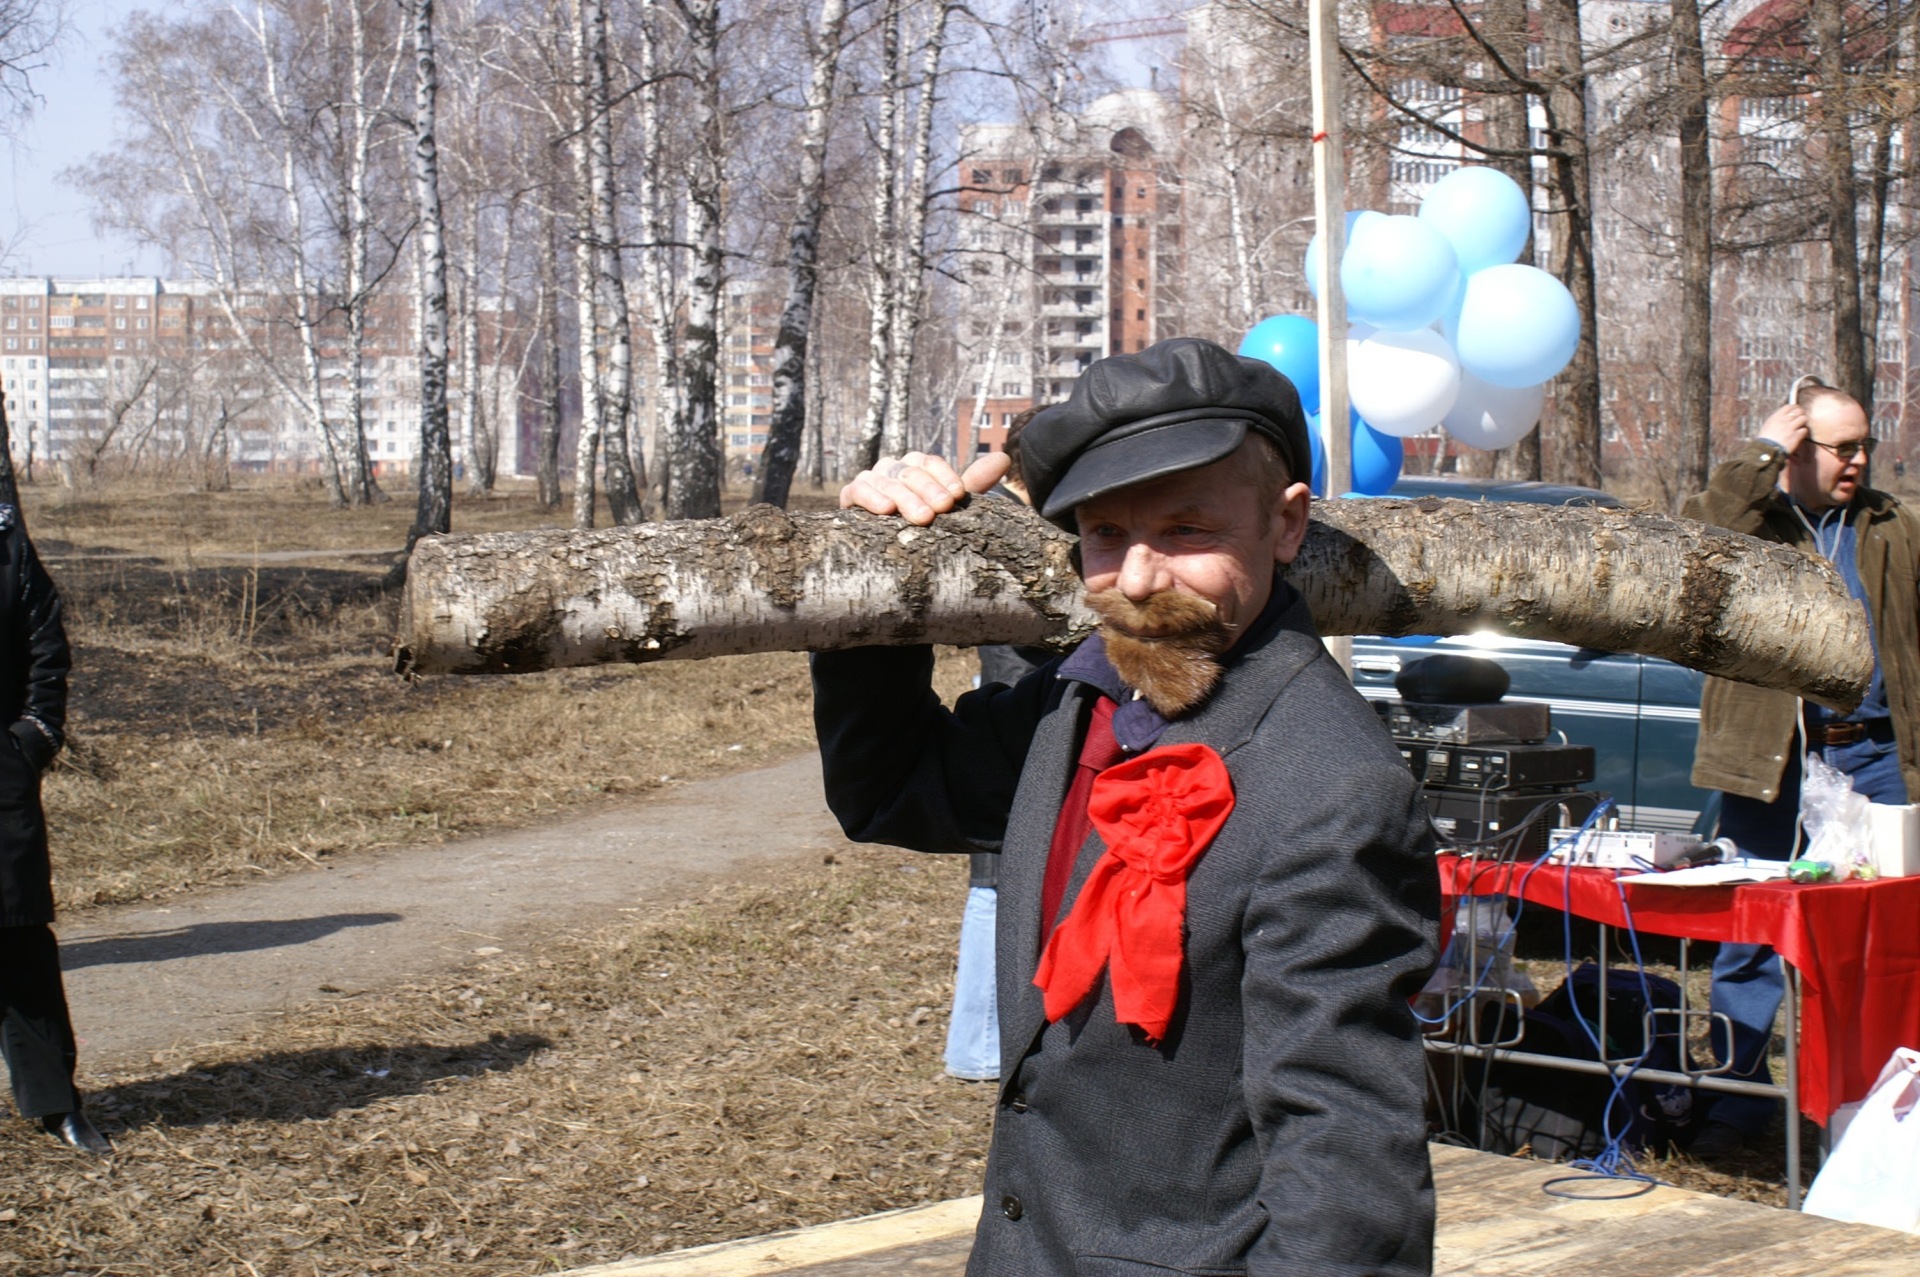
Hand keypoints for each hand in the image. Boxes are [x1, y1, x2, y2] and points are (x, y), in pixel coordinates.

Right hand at [840, 450, 1011, 525]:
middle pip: (910, 471)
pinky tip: (885, 510)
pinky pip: (857, 490)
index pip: (929, 462)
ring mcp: (872, 479)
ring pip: (886, 480)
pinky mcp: (852, 496)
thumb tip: (1004, 459)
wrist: (893, 548)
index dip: (944, 476)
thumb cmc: (927, 522)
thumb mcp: (950, 504)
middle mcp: (893, 468)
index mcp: (916, 465)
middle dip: (928, 491)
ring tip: (921, 517)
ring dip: (904, 498)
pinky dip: (870, 497)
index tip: (958, 496)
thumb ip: (974, 482)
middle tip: (942, 510)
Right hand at [1757, 402, 1810, 457]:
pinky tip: (1799, 435)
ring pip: (1804, 418)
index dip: (1794, 407)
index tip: (1795, 410)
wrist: (1766, 451)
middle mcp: (1784, 420)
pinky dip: (1803, 432)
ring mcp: (1791, 428)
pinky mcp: (1796, 436)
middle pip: (1799, 411)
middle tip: (1800, 418)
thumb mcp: (1767, 426)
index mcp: (1776, 417)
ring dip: (1803, 423)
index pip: (1788, 406)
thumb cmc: (1764, 440)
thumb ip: (1776, 420)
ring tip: (1800, 427)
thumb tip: (1785, 417)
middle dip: (1801, 414)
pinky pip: (1804, 430)